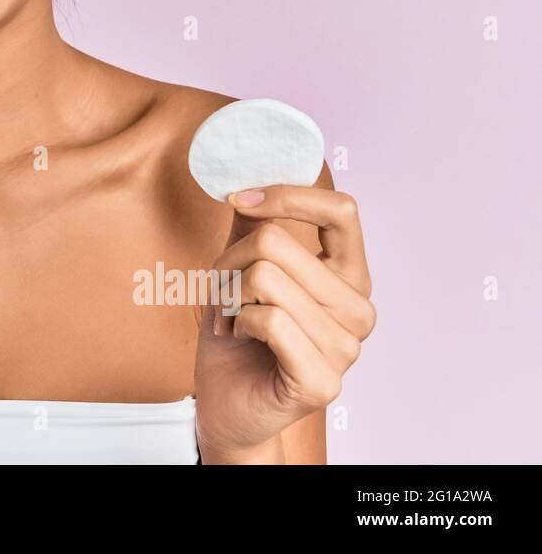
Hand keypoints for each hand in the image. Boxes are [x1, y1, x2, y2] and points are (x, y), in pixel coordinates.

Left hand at [194, 184, 375, 461]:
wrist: (227, 405)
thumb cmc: (237, 338)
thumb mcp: (240, 271)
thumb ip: (253, 226)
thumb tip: (248, 176)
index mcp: (349, 277)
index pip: (343, 210)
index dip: (289, 194)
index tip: (241, 199)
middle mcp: (358, 310)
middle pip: (278, 241)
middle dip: (229, 262)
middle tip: (224, 292)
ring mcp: (347, 348)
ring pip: (265, 278)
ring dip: (228, 296)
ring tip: (233, 320)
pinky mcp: (324, 380)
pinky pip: (268, 319)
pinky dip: (237, 323)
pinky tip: (240, 340)